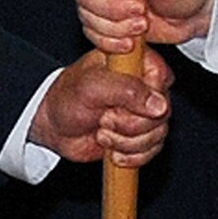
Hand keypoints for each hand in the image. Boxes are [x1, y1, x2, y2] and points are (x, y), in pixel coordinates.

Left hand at [30, 47, 173, 165]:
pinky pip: (153, 150)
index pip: (162, 79)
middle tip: (104, 118)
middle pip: (162, 112)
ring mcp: (144, 111)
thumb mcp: (92, 86)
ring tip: (103, 132)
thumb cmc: (67, 97)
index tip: (119, 104)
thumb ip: (126, 90)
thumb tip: (159, 104)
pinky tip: (113, 150)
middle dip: (129, 124)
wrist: (55, 126)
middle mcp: (144, 85)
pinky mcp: (142, 134)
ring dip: (126, 142)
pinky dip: (131, 156)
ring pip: (158, 134)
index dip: (144, 98)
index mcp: (135, 62)